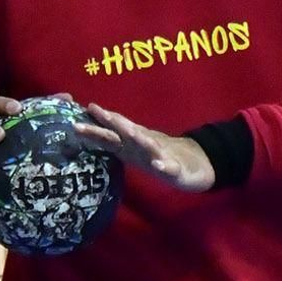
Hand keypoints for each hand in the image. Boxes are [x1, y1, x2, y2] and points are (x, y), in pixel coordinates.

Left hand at [75, 103, 215, 192]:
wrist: (194, 165)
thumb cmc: (159, 156)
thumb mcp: (138, 148)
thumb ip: (117, 139)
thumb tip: (91, 127)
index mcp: (133, 145)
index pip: (111, 134)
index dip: (98, 125)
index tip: (87, 109)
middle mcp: (145, 147)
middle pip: (127, 134)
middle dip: (114, 123)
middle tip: (98, 111)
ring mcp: (161, 157)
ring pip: (149, 147)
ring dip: (140, 139)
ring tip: (131, 132)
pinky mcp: (176, 170)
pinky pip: (170, 169)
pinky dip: (163, 166)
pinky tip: (158, 165)